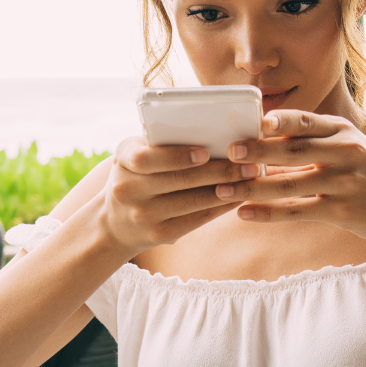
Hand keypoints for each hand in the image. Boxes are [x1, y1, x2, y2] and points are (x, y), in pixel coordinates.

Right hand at [97, 138, 259, 252]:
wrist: (115, 222)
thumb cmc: (138, 176)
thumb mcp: (137, 154)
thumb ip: (161, 143)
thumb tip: (214, 131)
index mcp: (124, 159)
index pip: (146, 158)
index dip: (176, 156)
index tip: (205, 152)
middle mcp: (127, 188)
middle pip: (179, 180)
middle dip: (219, 171)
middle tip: (250, 164)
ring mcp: (142, 215)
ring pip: (192, 201)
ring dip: (226, 190)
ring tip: (250, 179)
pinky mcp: (158, 235)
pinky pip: (196, 220)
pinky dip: (219, 208)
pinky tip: (238, 198)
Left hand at [217, 111, 365, 245]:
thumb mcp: (353, 149)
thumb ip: (317, 142)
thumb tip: (268, 135)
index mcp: (344, 132)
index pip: (307, 121)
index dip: (280, 121)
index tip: (253, 120)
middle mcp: (346, 153)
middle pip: (293, 151)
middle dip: (257, 151)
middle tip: (228, 153)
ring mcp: (345, 183)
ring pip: (290, 184)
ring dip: (253, 188)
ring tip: (223, 189)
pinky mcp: (342, 212)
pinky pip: (297, 211)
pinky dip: (268, 213)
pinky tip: (243, 214)